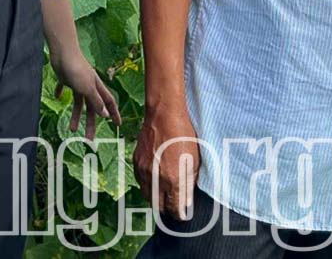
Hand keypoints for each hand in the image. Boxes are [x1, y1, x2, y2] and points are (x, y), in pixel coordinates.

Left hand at [50, 50, 121, 138]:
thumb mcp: (87, 88)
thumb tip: (106, 115)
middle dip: (92, 123)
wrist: (62, 52)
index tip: (117, 125)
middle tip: (89, 139)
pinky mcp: (65, 77)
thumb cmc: (76, 68)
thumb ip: (96, 101)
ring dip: (76, 116)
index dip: (114, 113)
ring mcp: (77, 81)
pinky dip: (62, 93)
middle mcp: (88, 85)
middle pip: (92, 108)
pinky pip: (64, 87)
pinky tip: (58, 97)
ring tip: (71, 130)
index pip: (108, 102)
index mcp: (96, 87)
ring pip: (78, 103)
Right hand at [132, 103, 199, 219]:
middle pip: (158, 206)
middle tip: (173, 206)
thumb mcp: (194, 160)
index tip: (182, 214)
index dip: (179, 214)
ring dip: (155, 198)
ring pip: (147, 195)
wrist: (164, 115)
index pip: (174, 208)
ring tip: (163, 194)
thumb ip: (190, 183)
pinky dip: (147, 184)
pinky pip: (140, 181)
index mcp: (174, 179)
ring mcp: (144, 170)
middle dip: (166, 209)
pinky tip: (155, 179)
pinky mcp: (137, 162)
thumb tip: (187, 200)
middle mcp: (156, 178)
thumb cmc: (183, 135)